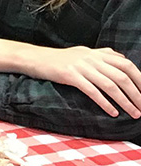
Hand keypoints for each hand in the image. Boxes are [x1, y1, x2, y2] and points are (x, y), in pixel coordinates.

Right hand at [22, 45, 140, 118]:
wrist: (34, 58)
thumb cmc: (59, 58)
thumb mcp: (83, 52)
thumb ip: (102, 54)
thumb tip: (121, 58)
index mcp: (97, 53)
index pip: (126, 65)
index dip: (140, 78)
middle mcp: (91, 58)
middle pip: (122, 76)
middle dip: (136, 94)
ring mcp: (81, 67)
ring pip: (110, 85)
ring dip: (125, 101)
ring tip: (134, 113)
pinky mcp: (70, 76)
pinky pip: (92, 91)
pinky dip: (105, 103)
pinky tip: (113, 112)